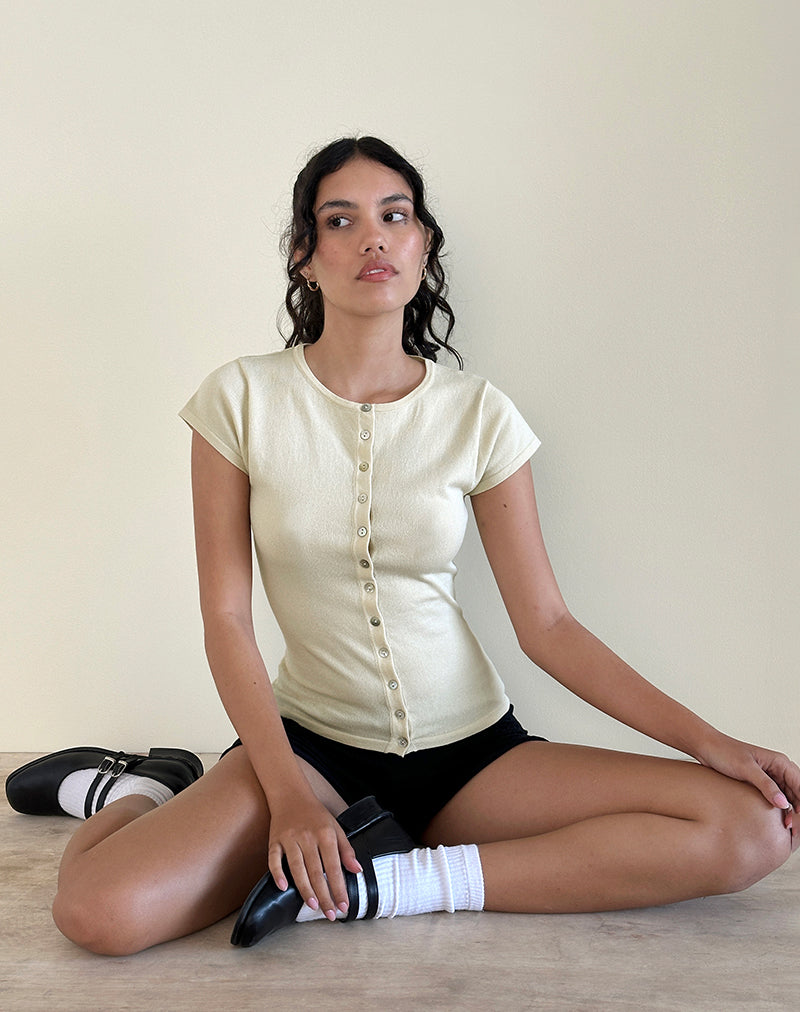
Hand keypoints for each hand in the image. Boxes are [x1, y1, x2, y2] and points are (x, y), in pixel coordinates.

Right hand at [266, 793, 361, 919]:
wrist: (291, 795)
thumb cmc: (316, 815)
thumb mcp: (336, 828)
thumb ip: (346, 850)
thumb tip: (357, 870)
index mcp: (325, 834)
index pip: (334, 866)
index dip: (339, 887)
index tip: (344, 905)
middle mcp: (308, 837)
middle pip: (316, 871)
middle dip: (324, 895)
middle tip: (330, 913)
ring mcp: (290, 839)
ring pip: (297, 868)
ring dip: (305, 889)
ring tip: (312, 906)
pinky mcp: (274, 840)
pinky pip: (274, 859)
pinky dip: (277, 873)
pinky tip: (283, 888)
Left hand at [696, 732, 799, 841]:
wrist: (706, 748)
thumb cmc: (724, 752)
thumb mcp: (746, 769)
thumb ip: (766, 785)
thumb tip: (784, 804)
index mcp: (780, 762)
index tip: (798, 821)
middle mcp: (778, 768)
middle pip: (798, 793)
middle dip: (798, 812)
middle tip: (794, 830)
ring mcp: (770, 776)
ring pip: (789, 797)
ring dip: (791, 812)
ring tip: (787, 828)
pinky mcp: (761, 782)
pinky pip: (777, 797)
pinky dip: (780, 809)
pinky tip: (778, 821)